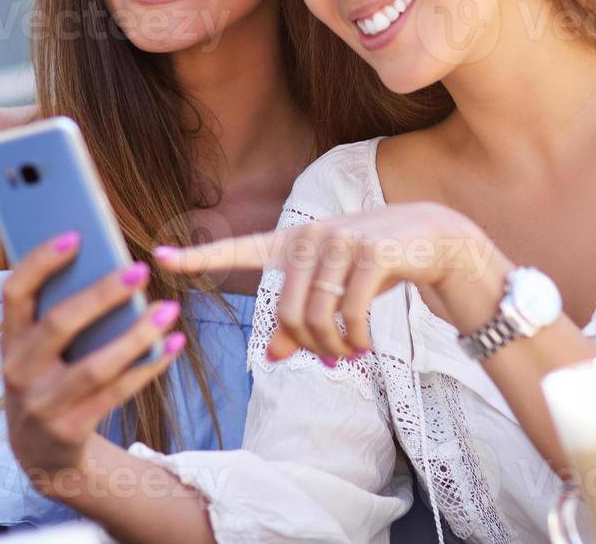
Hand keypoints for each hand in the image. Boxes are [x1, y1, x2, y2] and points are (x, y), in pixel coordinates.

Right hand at [0, 232, 186, 492]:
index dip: (41, 261)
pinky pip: (117, 393)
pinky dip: (148, 366)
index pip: (14, 291)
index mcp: (9, 339)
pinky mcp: (70, 430)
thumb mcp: (37, 349)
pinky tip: (174, 343)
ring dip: (137, 336)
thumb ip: (58, 312)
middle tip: (141, 271)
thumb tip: (110, 265)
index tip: (77, 235)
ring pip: (95, 366)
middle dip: (101, 295)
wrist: (40, 452)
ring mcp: (42, 404)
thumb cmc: (48, 377)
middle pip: (59, 324)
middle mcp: (18, 370)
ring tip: (169, 309)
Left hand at [154, 203, 511, 361]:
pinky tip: (363, 346)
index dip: (200, 256)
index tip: (159, 258)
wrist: (436, 240)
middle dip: (308, 346)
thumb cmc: (378, 268)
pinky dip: (354, 341)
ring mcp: (341, 242)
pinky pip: (348, 317)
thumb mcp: (337, 293)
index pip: (239, 250)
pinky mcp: (371, 255)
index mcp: (295, 243)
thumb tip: (273, 358)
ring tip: (349, 352)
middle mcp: (311, 237)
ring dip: (332, 348)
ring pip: (315, 318)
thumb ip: (302, 322)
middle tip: (332, 356)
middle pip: (287, 313)